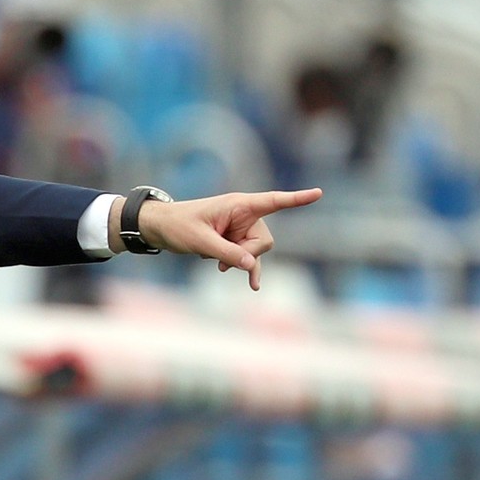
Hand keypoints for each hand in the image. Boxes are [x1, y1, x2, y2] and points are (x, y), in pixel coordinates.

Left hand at [113, 188, 322, 290]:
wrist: (160, 228)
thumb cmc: (178, 226)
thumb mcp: (200, 241)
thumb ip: (227, 253)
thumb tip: (251, 265)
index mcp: (238, 204)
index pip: (273, 201)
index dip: (296, 199)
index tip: (318, 193)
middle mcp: (243, 215)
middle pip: (264, 240)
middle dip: (248, 253)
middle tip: (220, 259)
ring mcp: (240, 229)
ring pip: (256, 251)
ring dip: (239, 262)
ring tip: (215, 264)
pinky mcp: (234, 242)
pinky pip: (249, 258)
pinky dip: (248, 269)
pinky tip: (253, 286)